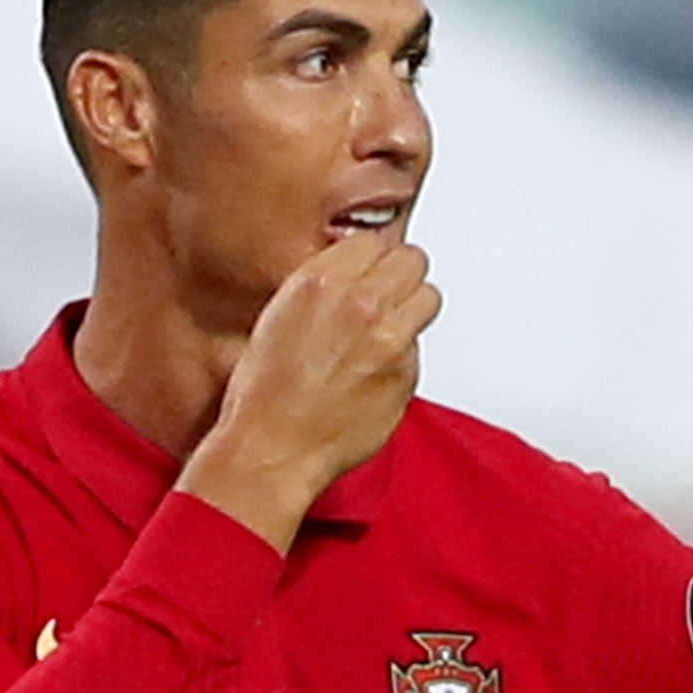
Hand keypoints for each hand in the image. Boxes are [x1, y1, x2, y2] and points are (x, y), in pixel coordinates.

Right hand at [181, 233, 438, 551]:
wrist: (272, 450)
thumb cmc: (264, 394)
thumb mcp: (277, 317)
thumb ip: (323, 287)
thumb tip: (353, 274)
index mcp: (322, 282)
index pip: (373, 242)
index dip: (369, 261)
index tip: (365, 275)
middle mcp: (362, 304)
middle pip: (412, 260)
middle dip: (398, 277)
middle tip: (383, 300)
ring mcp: (390, 339)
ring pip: (428, 298)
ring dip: (411, 310)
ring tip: (384, 334)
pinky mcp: (407, 375)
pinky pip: (418, 350)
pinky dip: (402, 358)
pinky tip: (371, 376)